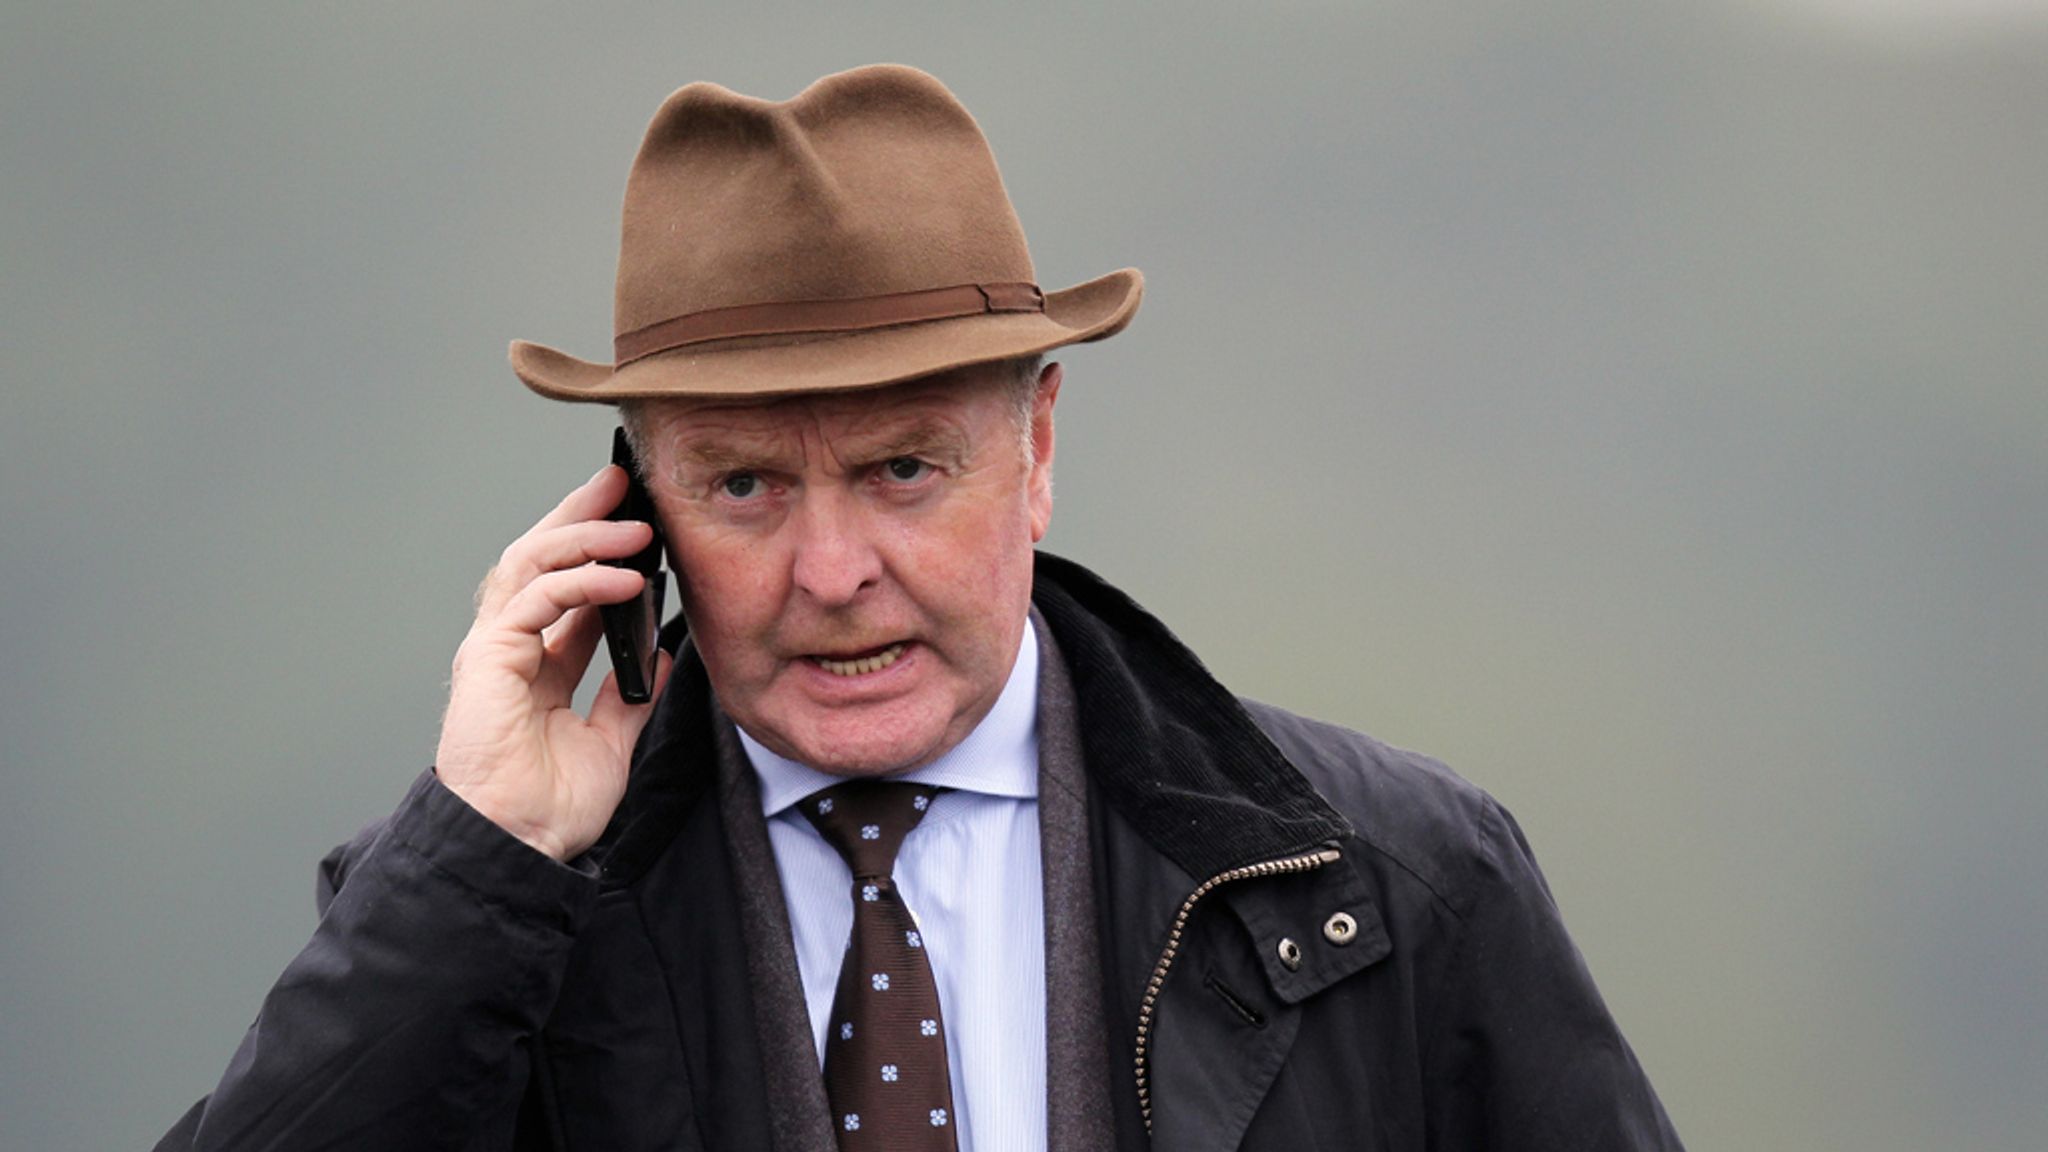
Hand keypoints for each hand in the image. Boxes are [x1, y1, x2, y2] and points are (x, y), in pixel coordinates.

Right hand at [434, 465, 672, 860]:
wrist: (520, 846)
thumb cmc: (549, 807)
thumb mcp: (609, 741)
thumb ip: (628, 695)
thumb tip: (659, 655)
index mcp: (535, 665)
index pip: (564, 586)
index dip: (599, 550)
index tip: (638, 519)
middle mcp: (510, 647)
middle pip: (541, 558)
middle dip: (581, 515)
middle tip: (621, 480)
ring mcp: (494, 649)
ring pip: (531, 564)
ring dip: (584, 535)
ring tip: (635, 524)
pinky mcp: (488, 658)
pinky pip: (536, 600)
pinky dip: (581, 582)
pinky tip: (624, 580)